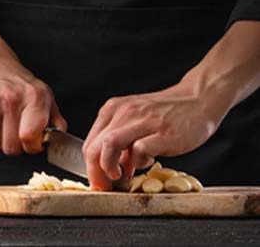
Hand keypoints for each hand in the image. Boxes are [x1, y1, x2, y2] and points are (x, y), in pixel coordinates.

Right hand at [0, 56, 66, 154]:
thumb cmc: (21, 86)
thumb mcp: (45, 96)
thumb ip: (56, 120)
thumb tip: (60, 139)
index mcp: (34, 97)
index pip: (30, 137)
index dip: (32, 146)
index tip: (32, 141)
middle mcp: (12, 98)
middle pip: (11, 147)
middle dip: (15, 145)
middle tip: (15, 130)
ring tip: (3, 122)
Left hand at [82, 71, 229, 190]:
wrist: (197, 100)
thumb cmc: (165, 114)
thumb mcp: (135, 121)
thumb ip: (121, 142)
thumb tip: (109, 169)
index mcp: (113, 109)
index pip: (89, 143)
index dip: (90, 167)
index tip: (98, 181)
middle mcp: (124, 112)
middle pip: (95, 146)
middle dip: (96, 173)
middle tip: (105, 186)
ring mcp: (143, 120)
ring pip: (110, 144)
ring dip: (110, 168)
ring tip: (120, 178)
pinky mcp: (163, 132)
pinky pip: (140, 150)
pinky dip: (139, 163)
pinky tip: (147, 162)